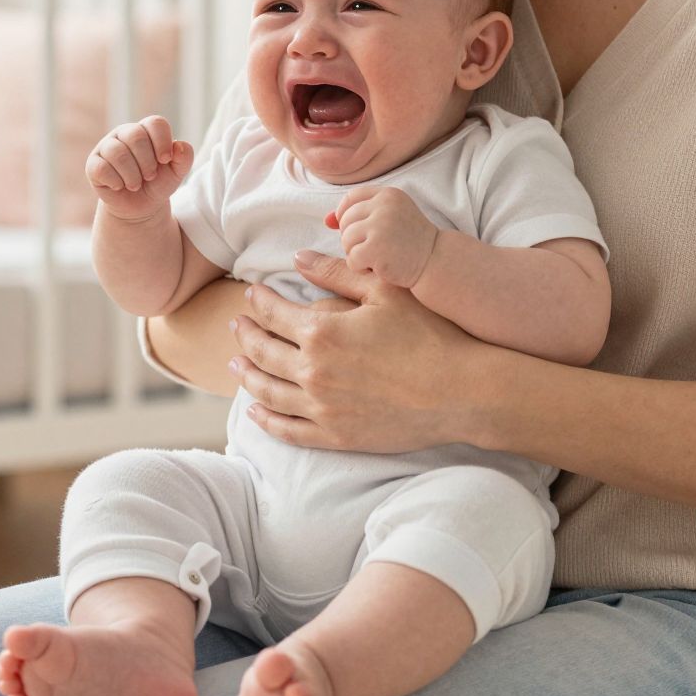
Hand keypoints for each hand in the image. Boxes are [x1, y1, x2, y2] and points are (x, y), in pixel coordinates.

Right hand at [87, 115, 192, 221]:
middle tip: (150, 176)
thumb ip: (185, 157)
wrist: (141, 206)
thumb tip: (179, 146)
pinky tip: (120, 186)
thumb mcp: (177, 172)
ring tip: (136, 184)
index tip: (166, 160)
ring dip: (132, 175)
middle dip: (147, 162)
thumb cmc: (159, 183)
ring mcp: (106, 147)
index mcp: (146, 130)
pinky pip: (102, 168)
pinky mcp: (93, 164)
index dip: (163, 142)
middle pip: (136, 136)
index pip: (155, 123)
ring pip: (117, 152)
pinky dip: (116, 181)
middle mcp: (124, 134)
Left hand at [228, 251, 488, 451]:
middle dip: (246, 335)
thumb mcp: (385, 291)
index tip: (251, 294)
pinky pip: (287, 430)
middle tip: (237, 325)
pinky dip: (265, 420)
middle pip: (262, 352)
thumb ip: (337, 273)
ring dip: (246, 375)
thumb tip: (297, 259)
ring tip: (235, 364)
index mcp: (321, 332)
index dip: (258, 301)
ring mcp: (321, 408)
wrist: (460, 391)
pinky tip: (256, 411)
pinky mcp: (334, 436)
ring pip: (267, 392)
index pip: (274, 313)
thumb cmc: (429, 334)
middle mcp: (312, 372)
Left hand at [326, 186, 439, 288]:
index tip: (359, 231)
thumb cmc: (411, 241)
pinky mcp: (376, 248)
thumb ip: (361, 214)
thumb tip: (326, 220)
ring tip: (378, 257)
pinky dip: (361, 267)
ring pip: (346, 240)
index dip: (347, 215)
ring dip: (356, 253)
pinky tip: (379, 267)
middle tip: (374, 248)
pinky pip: (352, 259)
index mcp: (388, 194)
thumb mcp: (390, 217)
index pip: (351, 198)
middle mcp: (384, 205)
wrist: (437, 262)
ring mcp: (380, 226)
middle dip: (353, 238)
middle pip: (345, 220)